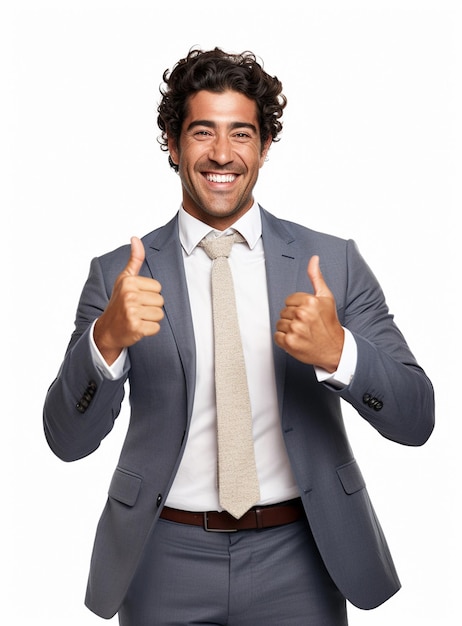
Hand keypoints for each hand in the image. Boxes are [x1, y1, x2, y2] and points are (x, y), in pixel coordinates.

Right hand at [93, 237, 163, 364]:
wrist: (107, 329)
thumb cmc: (119, 302)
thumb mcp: (124, 279)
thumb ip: (134, 259)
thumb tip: (135, 238)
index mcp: (128, 281)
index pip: (158, 287)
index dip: (150, 294)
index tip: (137, 298)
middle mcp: (129, 295)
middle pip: (160, 301)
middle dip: (151, 307)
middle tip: (137, 310)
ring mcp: (131, 311)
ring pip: (159, 314)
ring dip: (151, 319)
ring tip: (137, 318)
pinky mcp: (135, 327)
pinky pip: (156, 328)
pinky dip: (149, 330)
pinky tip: (137, 327)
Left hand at [274, 255, 343, 371]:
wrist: (335, 349)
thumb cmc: (329, 323)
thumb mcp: (326, 297)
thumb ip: (316, 277)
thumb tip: (313, 259)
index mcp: (310, 301)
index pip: (289, 300)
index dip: (297, 307)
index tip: (307, 314)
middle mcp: (302, 314)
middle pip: (284, 312)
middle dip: (292, 318)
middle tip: (306, 324)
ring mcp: (295, 329)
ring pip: (279, 324)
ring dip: (288, 329)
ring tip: (302, 332)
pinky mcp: (289, 342)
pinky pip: (277, 336)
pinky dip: (284, 340)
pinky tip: (297, 340)